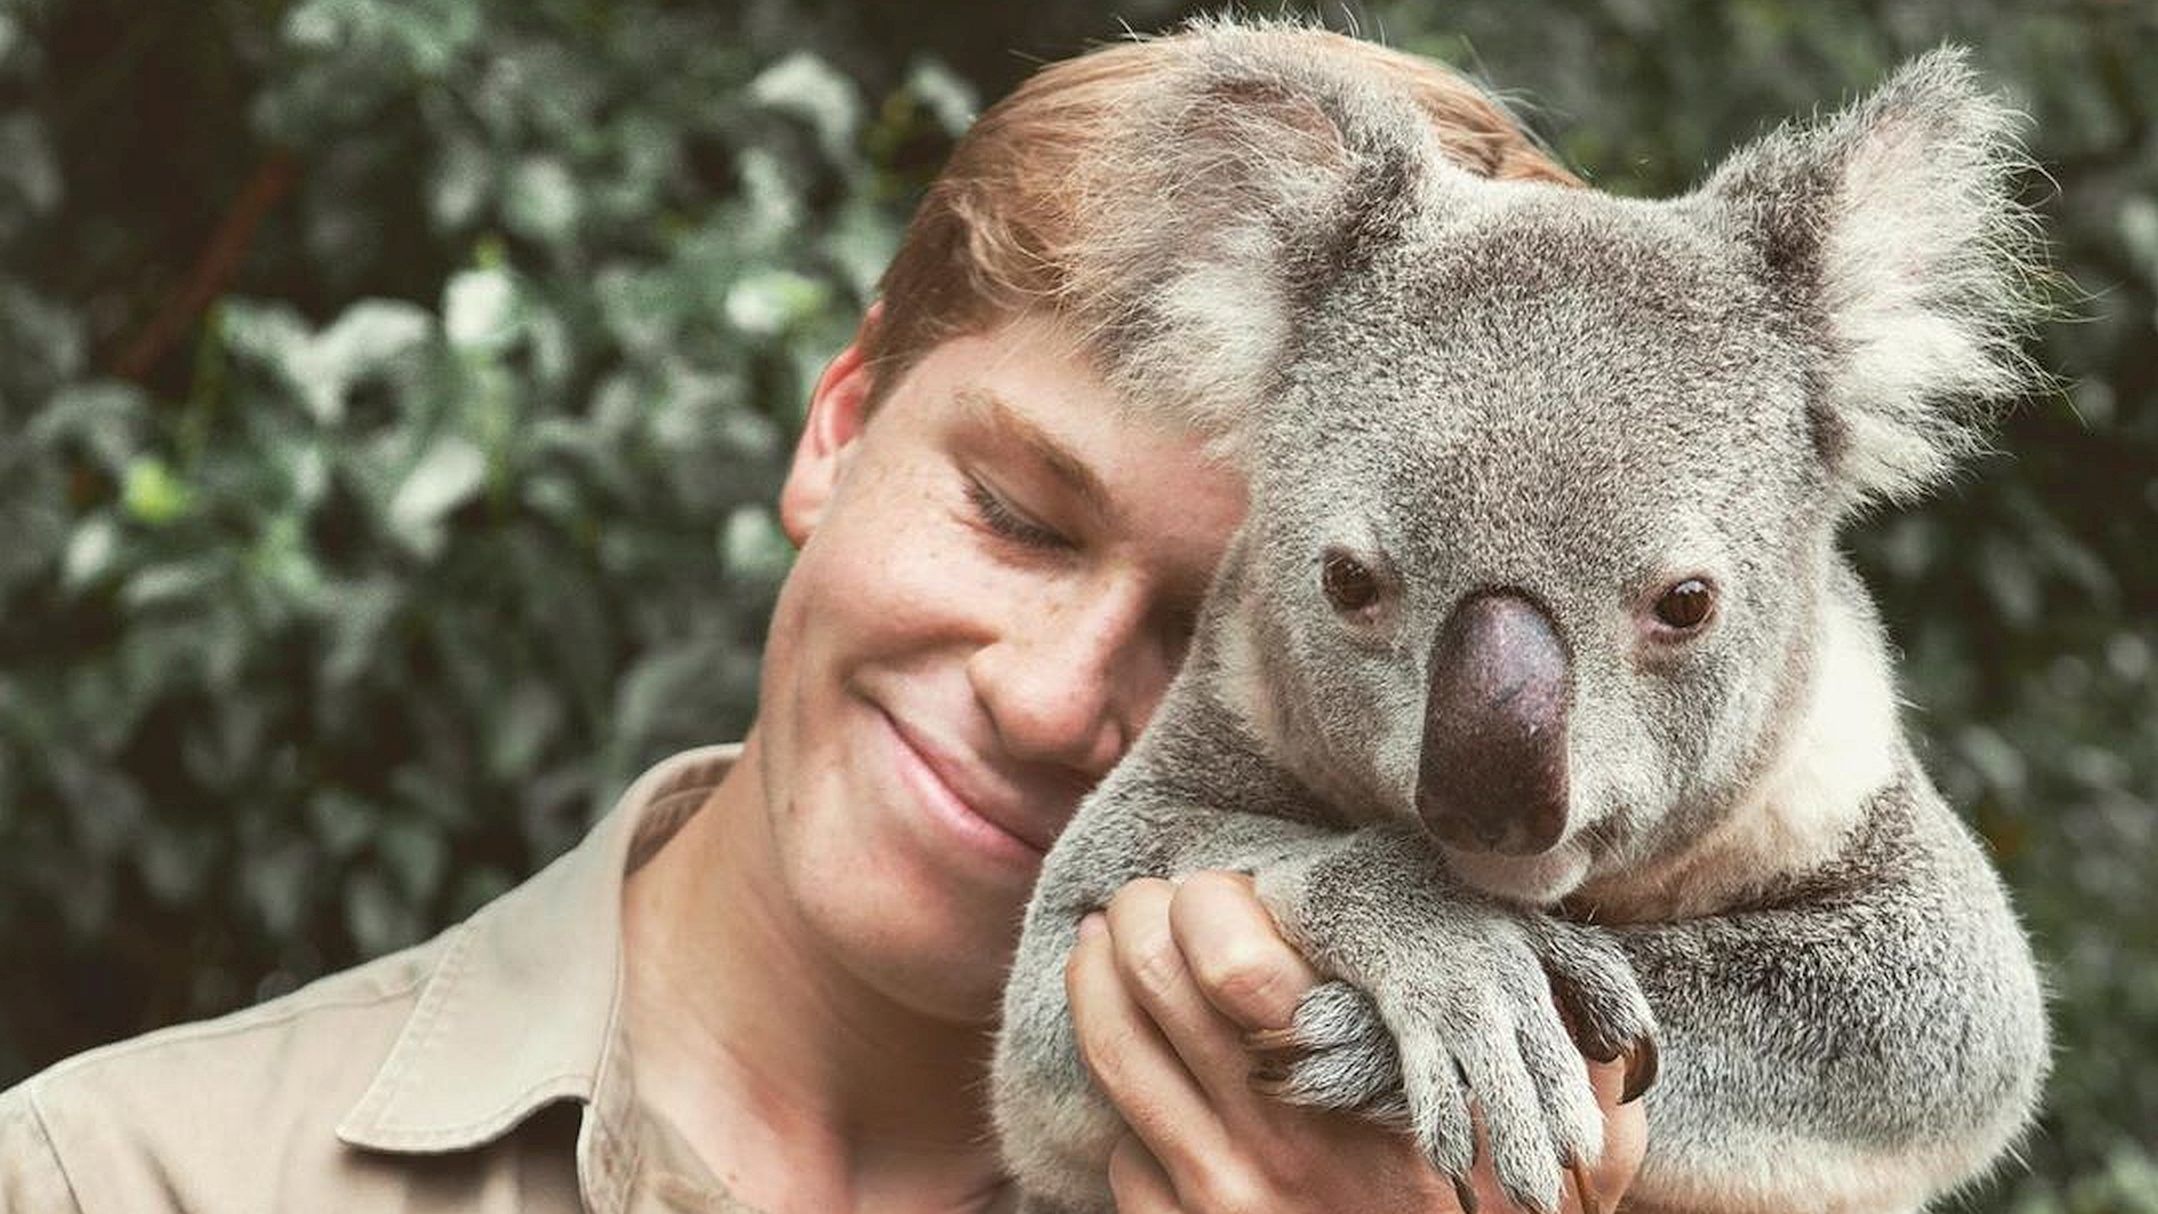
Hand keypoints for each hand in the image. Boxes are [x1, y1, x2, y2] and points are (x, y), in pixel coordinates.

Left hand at [1064, 871, 1644, 1212]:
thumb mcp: (1582, 1162)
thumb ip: (1586, 1061)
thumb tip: (1593, 992)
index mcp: (1362, 1092)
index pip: (1226, 957)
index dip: (1206, 899)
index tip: (1218, 886)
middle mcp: (1274, 1139)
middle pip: (1149, 980)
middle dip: (1136, 918)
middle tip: (1143, 901)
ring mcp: (1219, 1198)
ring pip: (1114, 1052)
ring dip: (1097, 984)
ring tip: (1101, 949)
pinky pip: (1123, 1152)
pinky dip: (1130, 1109)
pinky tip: (1146, 1078)